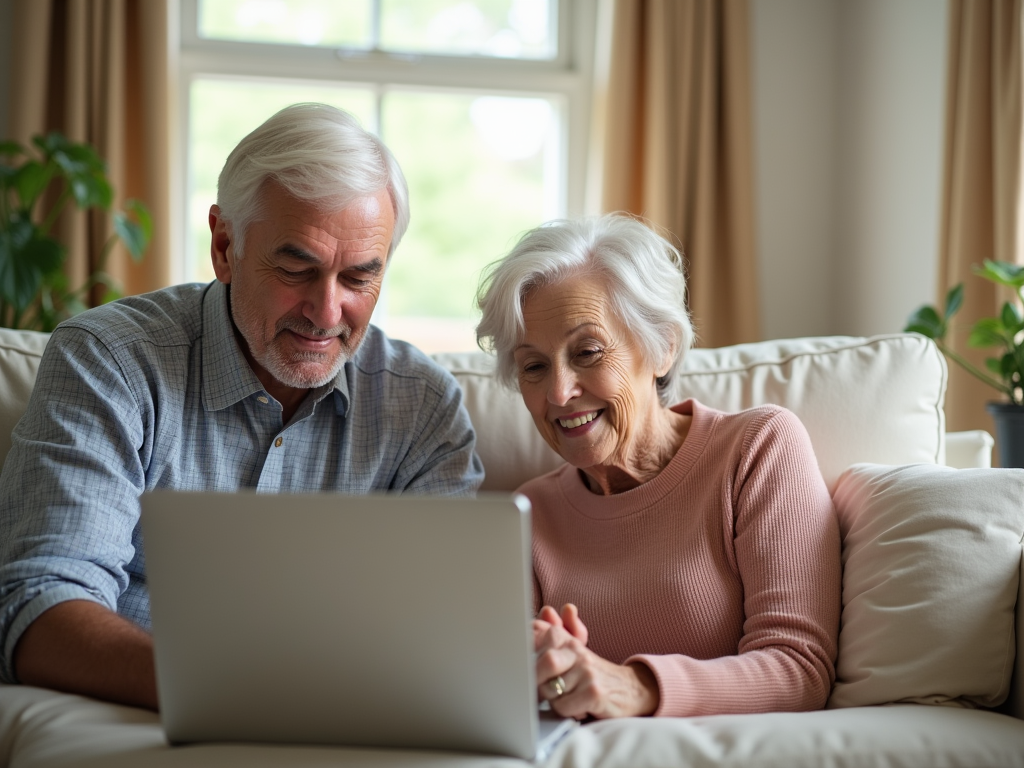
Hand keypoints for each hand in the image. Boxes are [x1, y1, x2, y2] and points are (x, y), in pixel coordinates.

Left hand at [533, 603, 658, 719]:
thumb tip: (535, 618)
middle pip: (546, 662)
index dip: (526, 653)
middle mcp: (577, 651)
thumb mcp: (569, 654)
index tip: (525, 664)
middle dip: (536, 680)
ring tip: (567, 697)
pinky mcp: (594, 693)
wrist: (630, 689)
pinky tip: (578, 707)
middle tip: (542, 689)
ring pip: (550, 690)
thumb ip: (546, 636)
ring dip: (553, 700)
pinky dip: (567, 712)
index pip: (535, 633)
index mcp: (566, 639)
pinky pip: (564, 707)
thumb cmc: (590, 675)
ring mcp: (587, 671)